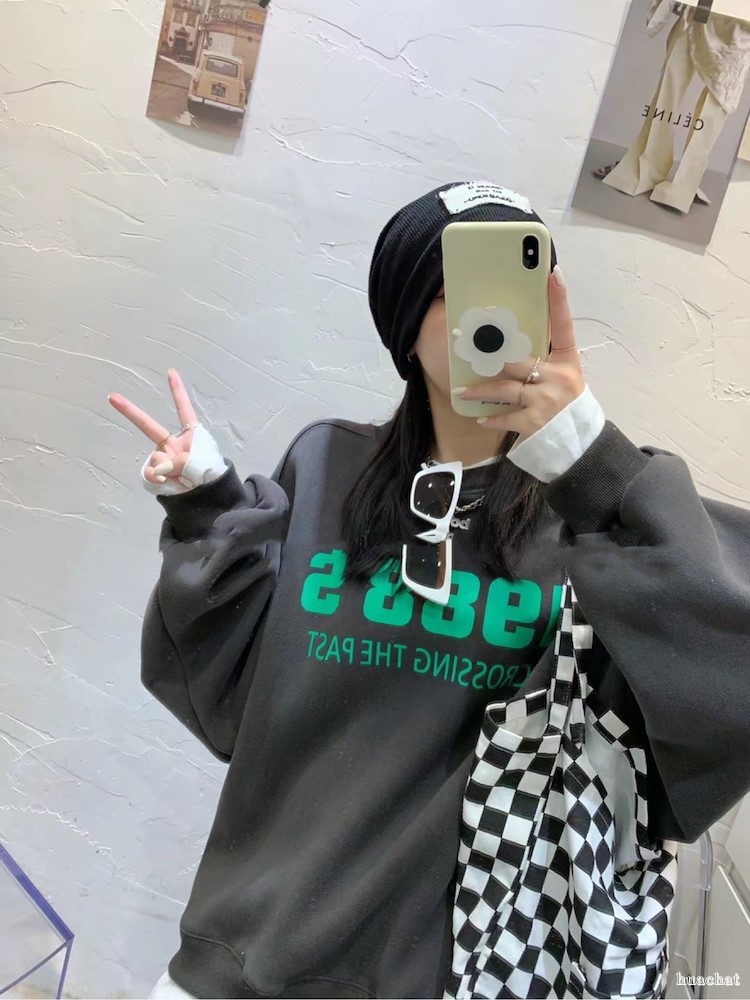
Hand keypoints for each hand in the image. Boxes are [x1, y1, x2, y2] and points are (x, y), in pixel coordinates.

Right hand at [108, 369, 198, 486]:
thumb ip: (181, 460)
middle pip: (149, 426)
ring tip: (184, 478)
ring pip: (157, 459)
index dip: (177, 392)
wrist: (205, 497)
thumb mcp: (201, 462)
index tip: (171, 372)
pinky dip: (158, 478)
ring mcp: (162, 458)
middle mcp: (172, 444)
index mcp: (190, 436)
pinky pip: (151, 473)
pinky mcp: (155, 473)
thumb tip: (160, 467)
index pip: (184, 410)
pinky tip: (169, 481)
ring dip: (169, 468)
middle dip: (129, 411)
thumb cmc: (208, 475)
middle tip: (112, 396)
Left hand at [455, 269, 584, 440]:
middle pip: (519, 361)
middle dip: (493, 357)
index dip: (558, 299)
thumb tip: (509, 343)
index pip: (564, 324)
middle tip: (469, 347)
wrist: (578, 441)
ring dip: (481, 391)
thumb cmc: (565, 402)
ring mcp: (547, 400)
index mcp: (567, 360)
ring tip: (461, 391)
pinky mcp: (536, 422)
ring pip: (506, 390)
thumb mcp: (562, 375)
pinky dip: (493, 418)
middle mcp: (559, 377)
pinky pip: (507, 417)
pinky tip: (481, 417)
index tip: (551, 273)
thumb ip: (542, 360)